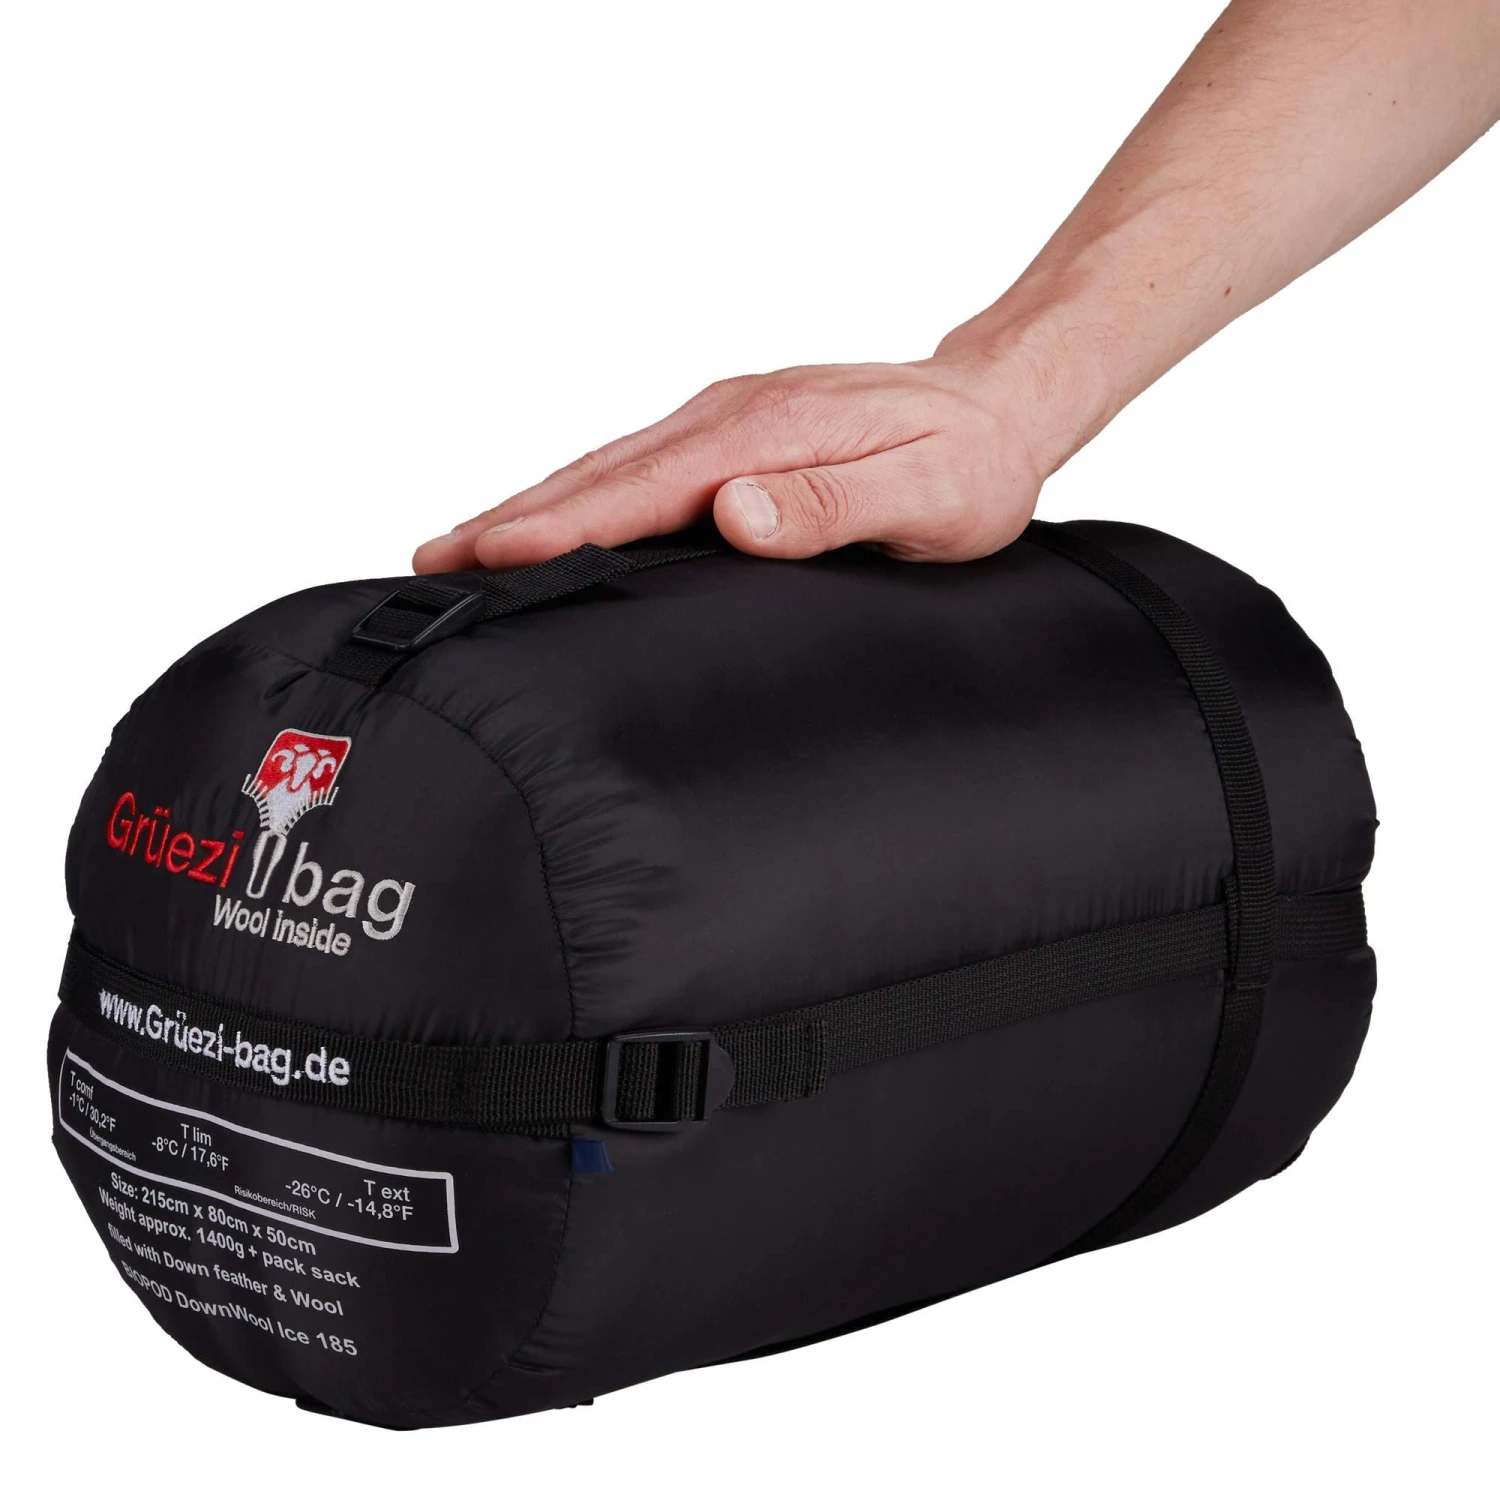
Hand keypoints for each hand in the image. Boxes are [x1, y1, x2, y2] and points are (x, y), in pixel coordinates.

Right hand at [412, 354, 1061, 572]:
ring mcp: (727, 417)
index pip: (643, 489)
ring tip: (464, 544)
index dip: (561, 527)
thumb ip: (832, 507)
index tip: (489, 557)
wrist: (1002, 401)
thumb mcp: (927, 498)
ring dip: (533, 503)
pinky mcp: (734, 428)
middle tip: (432, 561)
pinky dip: (581, 492)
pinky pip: (638, 463)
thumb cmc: (973, 464)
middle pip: (601, 471)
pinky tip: (555, 518)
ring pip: (609, 464)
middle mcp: (731, 416)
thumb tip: (736, 513)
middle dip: (512, 517)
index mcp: (767, 434)